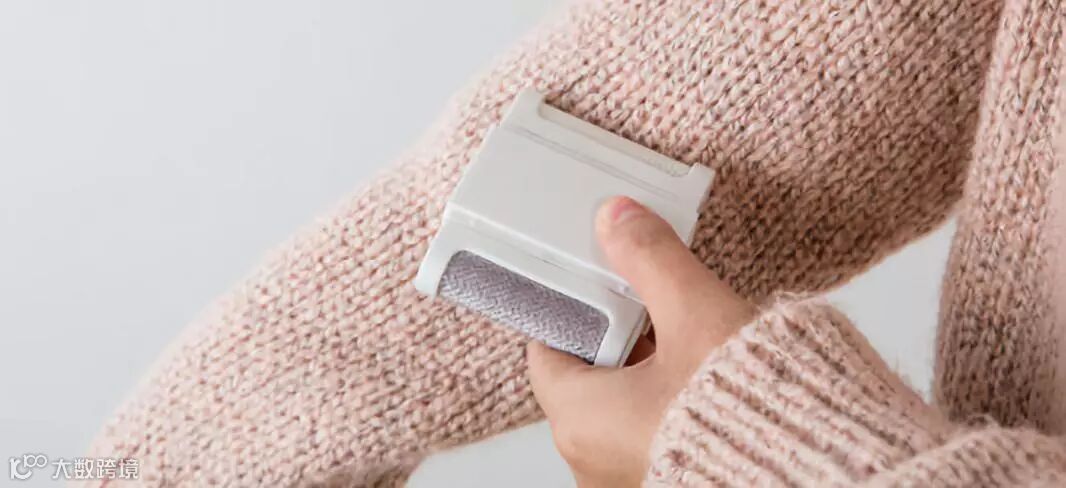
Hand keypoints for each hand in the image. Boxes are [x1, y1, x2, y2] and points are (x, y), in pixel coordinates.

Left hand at [527, 196, 756, 486]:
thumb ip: (652, 260)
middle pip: (587, 376)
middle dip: (619, 335)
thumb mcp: (697, 317)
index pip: (547, 352)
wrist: (814, 469)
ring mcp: (631, 476)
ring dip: (649, 367)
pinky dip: (671, 400)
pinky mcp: (669, 480)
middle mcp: (594, 460)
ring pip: (622, 404)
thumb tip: (621, 222)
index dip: (572, 310)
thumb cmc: (749, 418)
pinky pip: (653, 430)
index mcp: (581, 421)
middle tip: (651, 303)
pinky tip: (707, 375)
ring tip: (688, 337)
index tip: (594, 283)